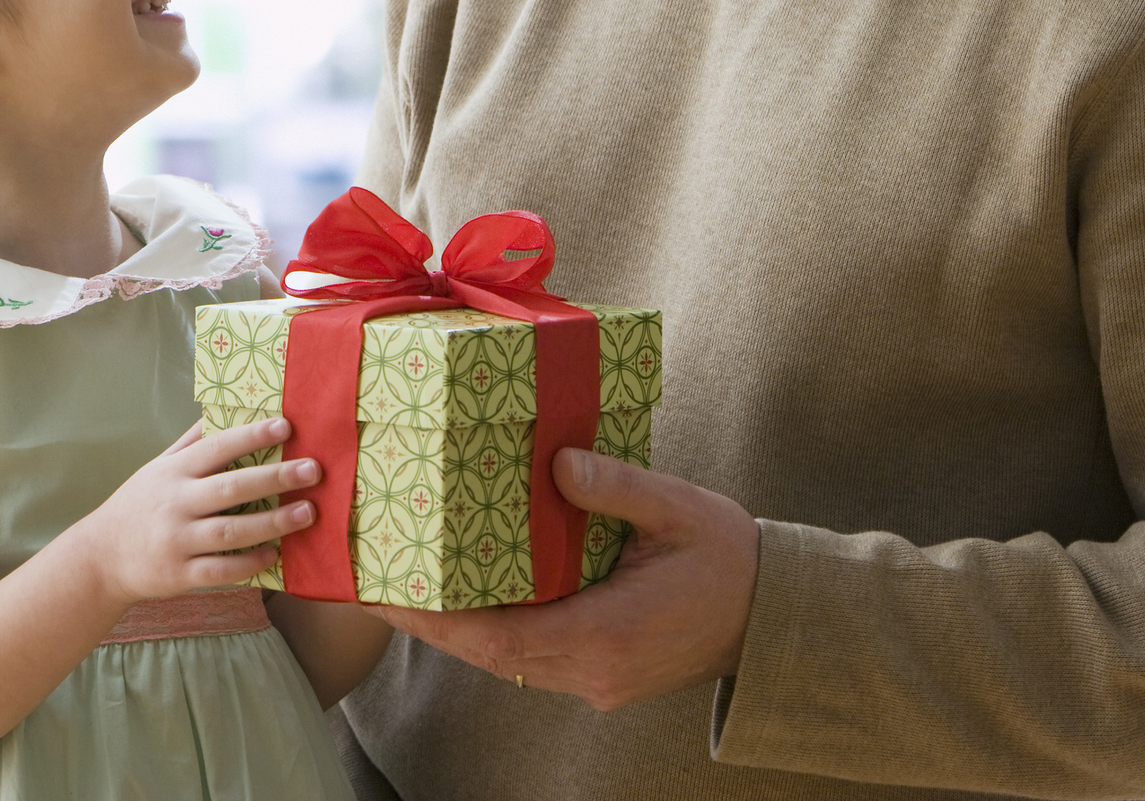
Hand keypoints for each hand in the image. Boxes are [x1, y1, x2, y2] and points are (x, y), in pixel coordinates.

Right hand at [75, 417, 321, 606]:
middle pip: (231, 488)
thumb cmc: (137, 505)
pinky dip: (249, 563)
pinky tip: (274, 554)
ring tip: (307, 513)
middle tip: (313, 470)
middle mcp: (175, 504)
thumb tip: (220, 410)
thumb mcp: (157, 468)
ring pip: (231, 532)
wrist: (100, 557)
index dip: (251, 436)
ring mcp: (178, 541)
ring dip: (272, 522)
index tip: (286, 427)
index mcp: (173, 473)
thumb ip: (190, 444)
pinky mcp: (181, 575)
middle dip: (274, 477)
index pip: (216, 448)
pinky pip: (221, 570)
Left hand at [372, 447, 758, 710]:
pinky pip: (532, 657)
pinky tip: (465, 596)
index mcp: (609, 635)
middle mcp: (593, 671)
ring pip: (507, 662)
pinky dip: (494, 630)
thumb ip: (616, 488)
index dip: (442, 620)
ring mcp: (597, 681)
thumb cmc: (726, 556)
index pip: (505, 639)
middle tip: (370, 586)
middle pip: (492, 657)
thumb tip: (559, 463)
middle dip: (430, 624)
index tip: (392, 593)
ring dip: (457, 629)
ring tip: (402, 587)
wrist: (773, 615)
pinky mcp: (601, 676)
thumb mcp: (677, 507)